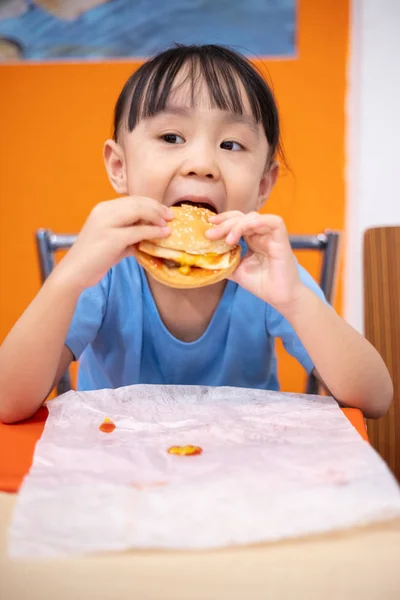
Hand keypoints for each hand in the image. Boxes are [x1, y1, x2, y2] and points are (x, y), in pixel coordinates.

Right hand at [58, 197, 172, 289]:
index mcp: (103, 208)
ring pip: (139, 211)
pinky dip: (154, 231)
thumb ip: (130, 233)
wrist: (74, 272)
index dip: (151, 204)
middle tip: (171, 216)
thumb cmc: (94, 258)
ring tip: (168, 224)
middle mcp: (104, 211)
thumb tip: (152, 232)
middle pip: (138, 202)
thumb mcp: (113, 240)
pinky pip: (139, 231)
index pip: (132, 200)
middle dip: (157, 208)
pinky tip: (163, 234)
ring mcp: (107, 224)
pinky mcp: (112, 238)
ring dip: (157, 217)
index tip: (164, 211)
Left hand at [207, 211, 304, 312]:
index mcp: (252, 239)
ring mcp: (272, 234)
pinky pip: (271, 221)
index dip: (223, 220)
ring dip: (236, 225)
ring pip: (253, 217)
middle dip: (224, 223)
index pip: (237, 221)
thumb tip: (205, 257)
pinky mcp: (281, 237)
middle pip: (242, 217)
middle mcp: (261, 234)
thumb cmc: (261, 284)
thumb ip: (223, 260)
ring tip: (226, 240)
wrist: (279, 297)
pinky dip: (253, 224)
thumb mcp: (235, 271)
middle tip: (210, 234)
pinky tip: (239, 237)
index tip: (208, 225)